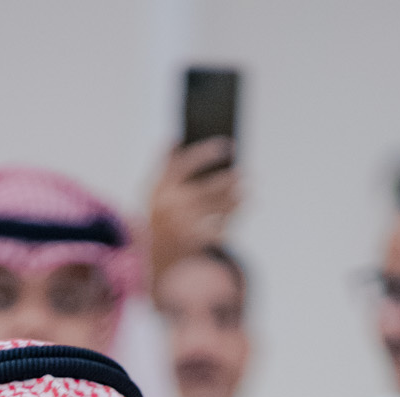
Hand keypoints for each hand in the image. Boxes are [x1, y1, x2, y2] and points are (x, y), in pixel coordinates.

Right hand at [147, 139, 242, 289]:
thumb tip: (175, 137)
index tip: (229, 145)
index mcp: (161, 188)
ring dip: (236, 200)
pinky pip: (219, 227)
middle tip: (244, 173)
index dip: (209, 152)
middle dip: (230, 180)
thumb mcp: (152, 189)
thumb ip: (163, 164)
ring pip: (218, 209)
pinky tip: (237, 211)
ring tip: (246, 193)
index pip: (187, 163)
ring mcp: (184, 225)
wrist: (155, 256)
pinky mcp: (196, 242)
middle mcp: (172, 206)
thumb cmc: (158, 215)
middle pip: (209, 188)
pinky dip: (229, 219)